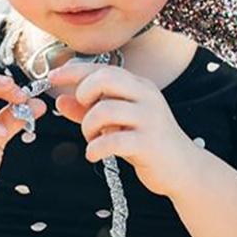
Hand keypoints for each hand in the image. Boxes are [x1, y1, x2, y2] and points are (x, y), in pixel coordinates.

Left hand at [48, 60, 199, 197]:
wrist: (184, 169)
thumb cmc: (146, 141)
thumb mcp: (117, 122)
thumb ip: (88, 111)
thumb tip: (59, 101)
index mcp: (138, 85)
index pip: (102, 67)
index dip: (73, 70)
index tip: (52, 77)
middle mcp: (146, 96)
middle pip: (105, 78)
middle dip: (84, 92)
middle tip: (83, 110)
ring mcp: (149, 118)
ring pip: (104, 110)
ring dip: (88, 126)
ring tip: (91, 138)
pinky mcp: (149, 143)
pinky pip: (112, 140)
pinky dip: (95, 148)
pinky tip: (94, 154)